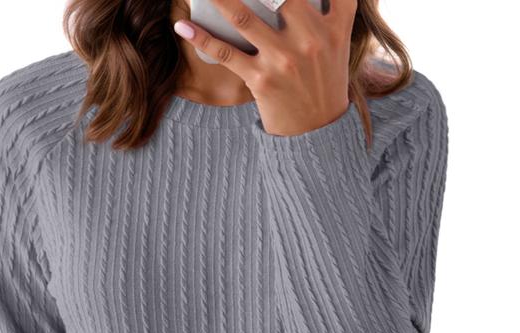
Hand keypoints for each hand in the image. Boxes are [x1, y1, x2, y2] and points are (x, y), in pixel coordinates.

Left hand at [173, 0, 355, 135]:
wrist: (317, 132)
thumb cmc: (323, 81)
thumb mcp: (338, 43)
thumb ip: (327, 10)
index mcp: (334, 26)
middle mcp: (311, 39)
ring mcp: (284, 60)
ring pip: (243, 17)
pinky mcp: (262, 80)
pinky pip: (226, 53)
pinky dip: (201, 38)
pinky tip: (182, 25)